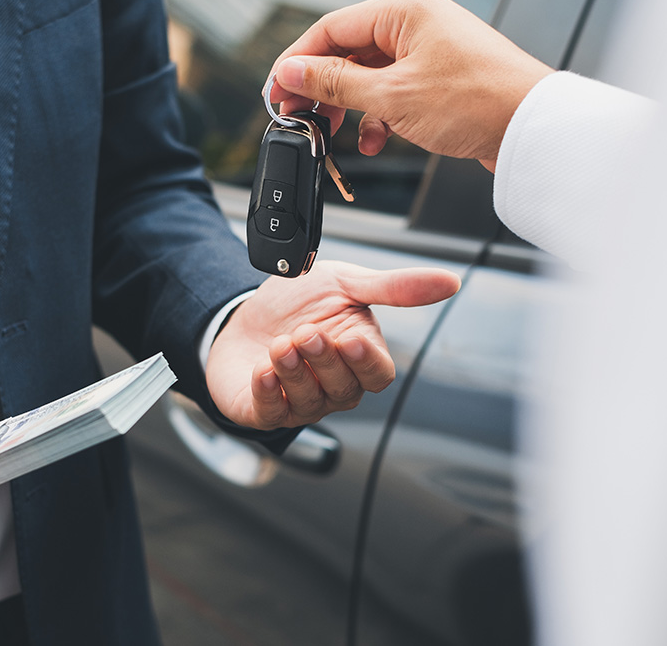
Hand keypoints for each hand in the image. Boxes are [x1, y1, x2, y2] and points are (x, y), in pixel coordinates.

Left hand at [206, 261, 459, 429]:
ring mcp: (299, 402)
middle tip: (306, 332)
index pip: (378, 374)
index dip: (366, 361)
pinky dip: (266, 393)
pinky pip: (270, 412)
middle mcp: (333, 387)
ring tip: (279, 344)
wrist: (243, 313)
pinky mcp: (262, 410)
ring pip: (308, 402)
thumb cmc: (298, 303)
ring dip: (293, 373)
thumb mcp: (345, 283)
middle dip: (324, 361)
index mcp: (358, 358)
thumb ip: (394, 287)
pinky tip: (262, 371)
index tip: (350, 339)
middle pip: (344, 389)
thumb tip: (451, 281)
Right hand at [267, 0, 553, 170]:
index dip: (296, 63)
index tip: (276, 93)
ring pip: (368, 77)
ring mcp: (427, 51)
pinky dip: (377, 118)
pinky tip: (375, 141)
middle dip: (321, 90)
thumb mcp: (391, 96)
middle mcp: (414, 24)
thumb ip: (333, 84)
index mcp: (403, 11)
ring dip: (349, 109)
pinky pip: (391, 93)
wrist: (531, 130)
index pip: (330, 30)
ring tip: (336, 134)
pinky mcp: (437, 79)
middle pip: (347, 53)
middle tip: (299, 117)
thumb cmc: (477, 102)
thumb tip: (291, 72)